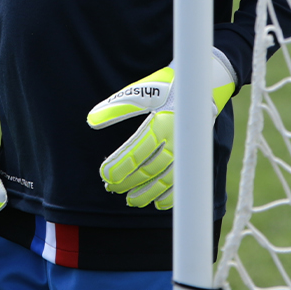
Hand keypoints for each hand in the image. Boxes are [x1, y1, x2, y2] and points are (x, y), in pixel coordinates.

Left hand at [85, 51, 236, 209]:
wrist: (199, 87)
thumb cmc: (166, 88)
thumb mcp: (141, 92)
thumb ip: (116, 107)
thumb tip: (91, 120)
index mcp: (162, 123)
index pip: (136, 152)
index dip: (119, 166)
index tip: (105, 175)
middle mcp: (177, 140)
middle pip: (149, 168)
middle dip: (128, 181)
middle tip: (111, 188)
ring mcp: (188, 151)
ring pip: (167, 180)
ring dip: (147, 193)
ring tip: (131, 200)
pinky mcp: (194, 156)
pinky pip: (183, 182)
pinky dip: (171, 195)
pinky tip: (157, 203)